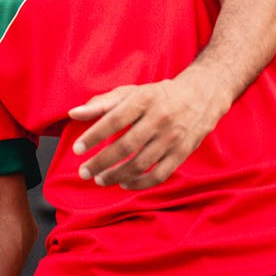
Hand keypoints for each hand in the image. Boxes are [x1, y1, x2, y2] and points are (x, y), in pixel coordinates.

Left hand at [68, 66, 229, 189]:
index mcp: (145, 98)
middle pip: (126, 146)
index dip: (94, 135)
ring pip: (140, 164)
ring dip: (116, 175)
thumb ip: (102, 103)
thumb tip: (73, 113)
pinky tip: (124, 183)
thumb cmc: (158, 95)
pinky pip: (158, 175)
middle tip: (84, 172)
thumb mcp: (132, 92)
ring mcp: (172, 138)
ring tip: (100, 179)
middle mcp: (160, 118)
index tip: (77, 149)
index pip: (115, 119)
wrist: (202, 96)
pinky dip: (139, 183)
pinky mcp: (182, 153)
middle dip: (101, 162)